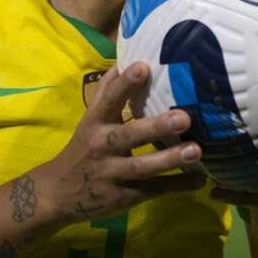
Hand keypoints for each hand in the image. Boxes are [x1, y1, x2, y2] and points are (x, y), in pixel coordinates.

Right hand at [38, 62, 206, 226]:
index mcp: (95, 123)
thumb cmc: (82, 149)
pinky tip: (199, 181)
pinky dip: (176, 186)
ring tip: (196, 151)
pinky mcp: (123, 196)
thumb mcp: (88, 120)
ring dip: (169, 159)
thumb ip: (105, 92)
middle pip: (128, 136)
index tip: (144, 67)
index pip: (108, 100)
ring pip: (142, 167)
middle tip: (184, 118)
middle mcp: (102, 146)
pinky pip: (152, 190)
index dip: (125, 84)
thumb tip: (122, 60)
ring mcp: (111, 174)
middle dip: (156, 127)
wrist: (58, 194)